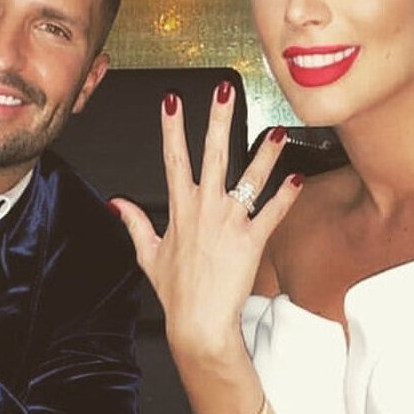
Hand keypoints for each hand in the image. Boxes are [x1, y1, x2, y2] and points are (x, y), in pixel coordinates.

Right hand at [112, 81, 301, 359]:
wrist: (198, 322)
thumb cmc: (176, 290)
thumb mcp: (147, 254)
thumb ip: (133, 222)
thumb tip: (116, 202)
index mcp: (180, 208)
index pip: (173, 157)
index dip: (172, 126)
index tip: (173, 99)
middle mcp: (205, 208)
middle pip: (213, 154)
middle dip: (218, 120)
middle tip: (225, 91)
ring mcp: (230, 223)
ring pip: (249, 178)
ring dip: (264, 153)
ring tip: (276, 129)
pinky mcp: (252, 241)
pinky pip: (272, 212)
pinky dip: (286, 195)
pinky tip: (297, 176)